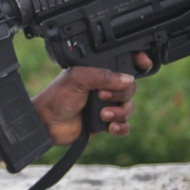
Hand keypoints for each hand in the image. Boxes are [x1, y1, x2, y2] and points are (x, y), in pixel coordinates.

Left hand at [32, 53, 151, 145]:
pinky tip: (110, 127)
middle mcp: (104, 87)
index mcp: (98, 72)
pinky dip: (121, 127)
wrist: (46, 124)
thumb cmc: (56, 97)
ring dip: (119, 112)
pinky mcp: (105, 124)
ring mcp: (105, 106)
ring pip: (129, 108)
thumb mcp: (78, 78)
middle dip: (120, 95)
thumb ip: (103, 76)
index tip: (143, 63)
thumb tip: (128, 79)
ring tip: (102, 115)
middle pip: (130, 88)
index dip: (136, 62)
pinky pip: (124, 126)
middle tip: (101, 96)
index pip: (123, 64)